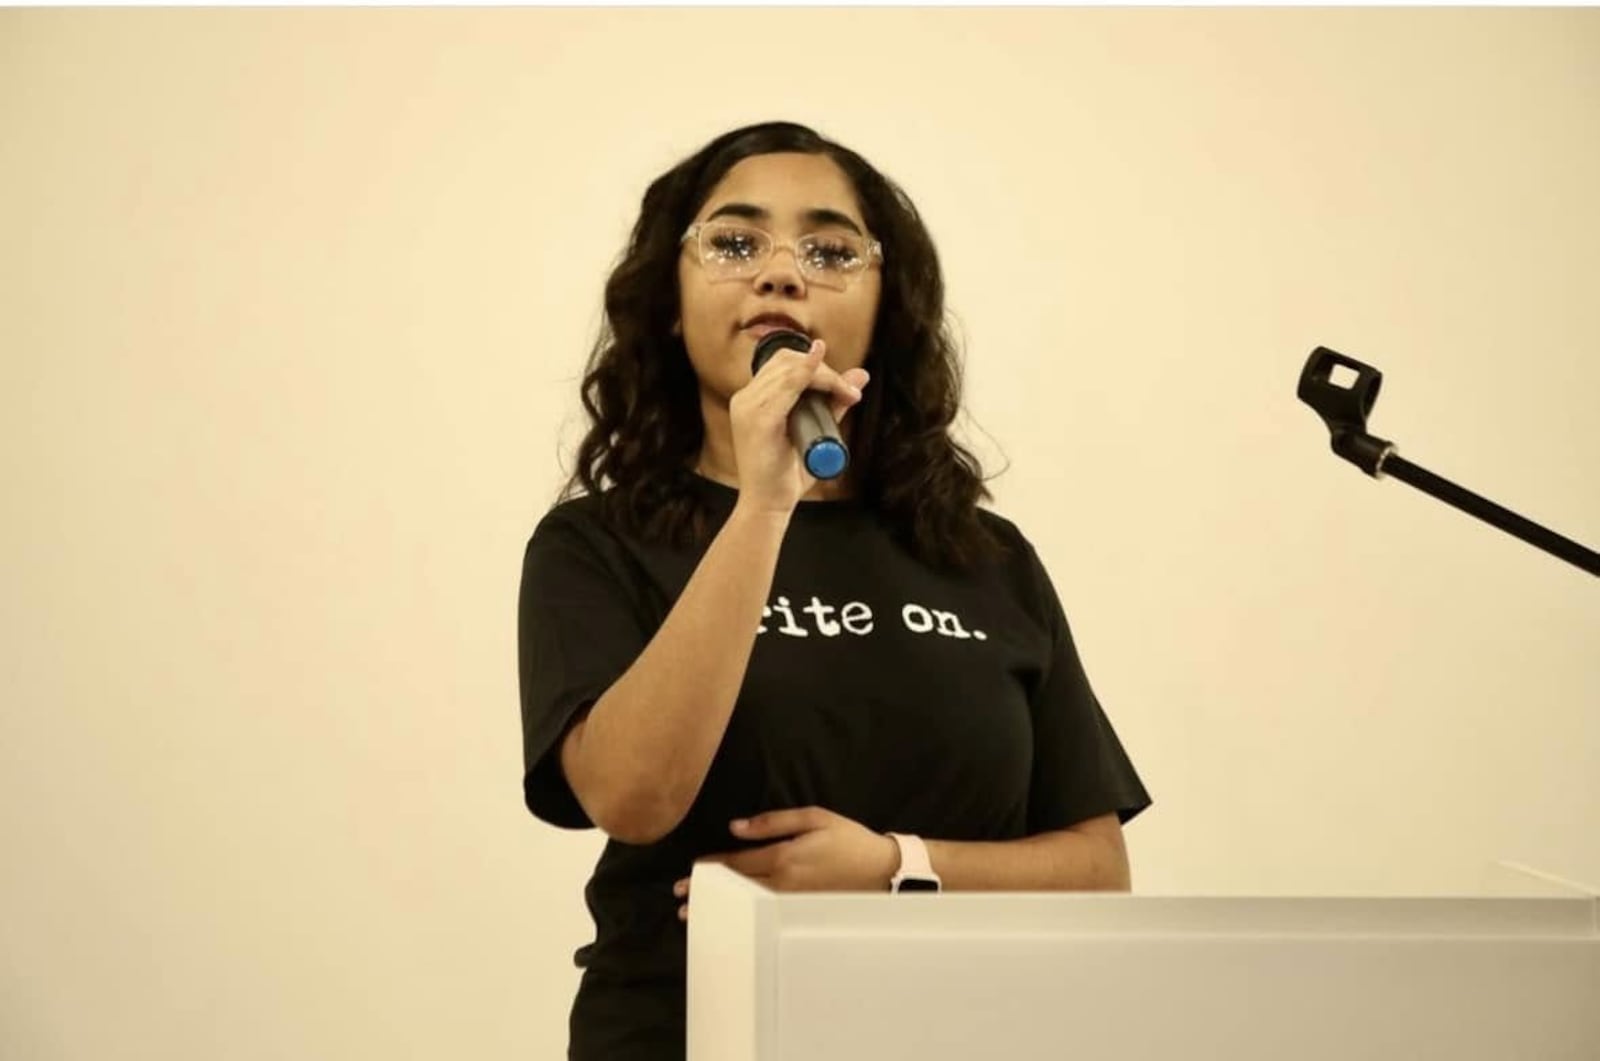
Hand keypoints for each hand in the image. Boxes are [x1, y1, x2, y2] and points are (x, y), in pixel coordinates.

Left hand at [672, 806, 898, 920]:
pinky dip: (744, 917)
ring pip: (747, 906)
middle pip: (736, 888)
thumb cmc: (848, 838)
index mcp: (783, 857)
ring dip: (721, 909)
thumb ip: (773, 822)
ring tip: (695, 916)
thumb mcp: (813, 817)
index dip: (711, 868)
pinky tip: (732, 920)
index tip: (690, 872)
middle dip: (707, 893)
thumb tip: (735, 827)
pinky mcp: (800, 913)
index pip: (737, 864)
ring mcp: (791, 902)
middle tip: (680, 901)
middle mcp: (783, 884)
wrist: (881, 870)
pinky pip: (764, 916)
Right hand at [728, 340, 868, 515]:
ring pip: (790, 371)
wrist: (768, 505)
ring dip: (825, 376)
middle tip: (850, 393)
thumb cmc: (786, 473)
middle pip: (788, 361)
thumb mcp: (814, 430)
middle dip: (825, 370)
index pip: (784, 362)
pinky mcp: (758, 422)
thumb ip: (833, 402)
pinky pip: (784, 388)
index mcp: (753, 399)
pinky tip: (820, 368)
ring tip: (847, 394)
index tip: (846, 386)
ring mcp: (748, 409)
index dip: (816, 365)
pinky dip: (804, 375)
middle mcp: (745, 399)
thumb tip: (860, 375)